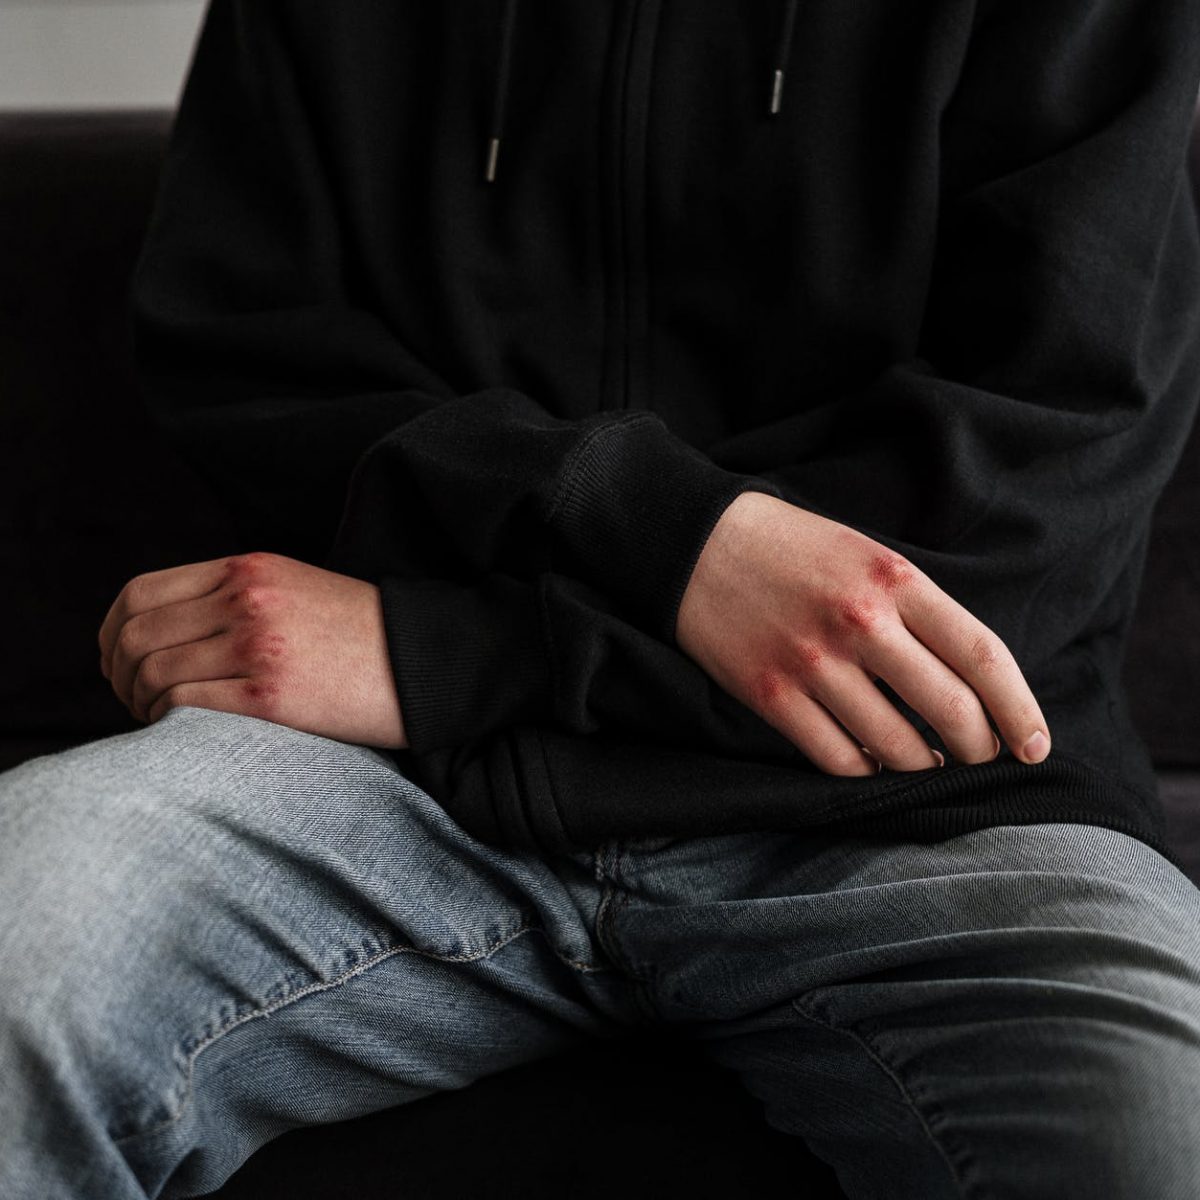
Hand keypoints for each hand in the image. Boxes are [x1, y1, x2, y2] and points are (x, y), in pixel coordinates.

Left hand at [98, 552, 406, 748]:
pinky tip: (180, 733)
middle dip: (118, 675)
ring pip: (152, 674)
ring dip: (140, 704)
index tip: (118, 660)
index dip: (112, 633)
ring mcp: (258, 646)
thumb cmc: (363, 635)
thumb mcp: (296, 588)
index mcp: (248, 569)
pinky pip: (183, 706)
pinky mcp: (272, 695)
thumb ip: (235, 596)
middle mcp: (246, 601)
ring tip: (157, 720)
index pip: (140, 593)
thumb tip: (169, 631)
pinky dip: (166, 722)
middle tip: (132, 699)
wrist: (427, 663)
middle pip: (136, 635)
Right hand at [676, 492, 1049, 775]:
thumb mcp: (867, 556)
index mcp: (895, 579)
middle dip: (978, 748)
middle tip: (978, 756)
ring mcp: (813, 663)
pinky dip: (866, 771)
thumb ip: (917, 610)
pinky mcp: (772, 695)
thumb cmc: (792, 550)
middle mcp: (861, 622)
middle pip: (951, 711)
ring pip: (898, 747)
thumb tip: (969, 683)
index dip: (1020, 710)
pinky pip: (839, 759)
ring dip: (922, 765)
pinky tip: (872, 760)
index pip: (983, 656)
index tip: (1035, 746)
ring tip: (924, 760)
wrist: (695, 545)